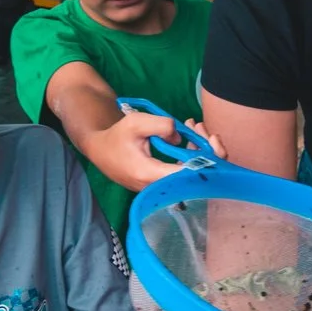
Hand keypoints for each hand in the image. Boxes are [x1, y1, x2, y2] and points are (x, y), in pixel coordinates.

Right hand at [93, 113, 226, 192]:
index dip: (206, 161)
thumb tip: (180, 138)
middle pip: (195, 177)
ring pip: (192, 173)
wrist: (101, 151)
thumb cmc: (117, 137)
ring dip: (199, 148)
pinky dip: (190, 153)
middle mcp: (159, 186)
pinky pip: (184, 171)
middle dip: (206, 150)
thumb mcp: (136, 122)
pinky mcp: (164, 183)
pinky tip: (188, 135)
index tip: (210, 141)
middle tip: (201, 127)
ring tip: (193, 125)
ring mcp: (162, 187)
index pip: (188, 175)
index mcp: (151, 174)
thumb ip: (161, 126)